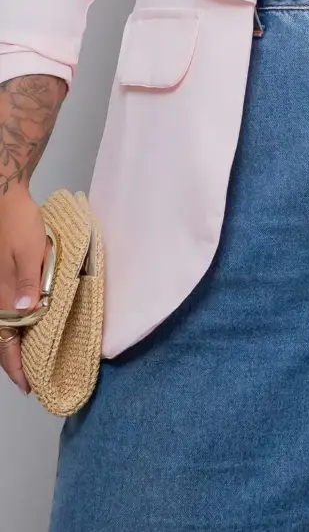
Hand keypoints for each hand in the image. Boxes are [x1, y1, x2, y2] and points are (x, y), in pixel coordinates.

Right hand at [0, 184, 46, 395]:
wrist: (3, 196)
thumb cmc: (17, 222)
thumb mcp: (29, 251)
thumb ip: (28, 283)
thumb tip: (27, 313)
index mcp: (2, 296)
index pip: (7, 342)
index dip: (16, 366)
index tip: (28, 387)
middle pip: (2, 338)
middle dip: (14, 360)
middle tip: (31, 379)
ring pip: (2, 325)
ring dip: (13, 343)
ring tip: (29, 358)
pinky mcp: (0, 277)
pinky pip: (4, 309)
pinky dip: (13, 324)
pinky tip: (25, 324)